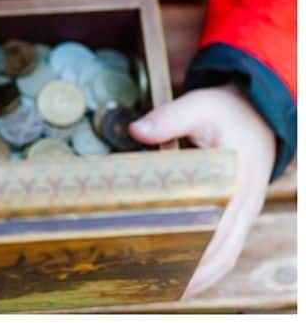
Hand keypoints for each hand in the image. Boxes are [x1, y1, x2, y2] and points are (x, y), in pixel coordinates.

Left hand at [129, 83, 274, 297]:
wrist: (260, 111)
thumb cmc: (229, 111)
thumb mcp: (201, 106)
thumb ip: (170, 118)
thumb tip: (137, 131)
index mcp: (237, 182)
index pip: (217, 229)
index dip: (194, 252)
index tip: (167, 265)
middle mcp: (245, 204)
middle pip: (222, 254)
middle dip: (193, 275)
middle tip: (155, 285)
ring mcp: (244, 212)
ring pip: (227, 257)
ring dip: (201, 276)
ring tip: (166, 290)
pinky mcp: (239, 213)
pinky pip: (228, 249)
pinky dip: (209, 267)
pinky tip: (184, 275)